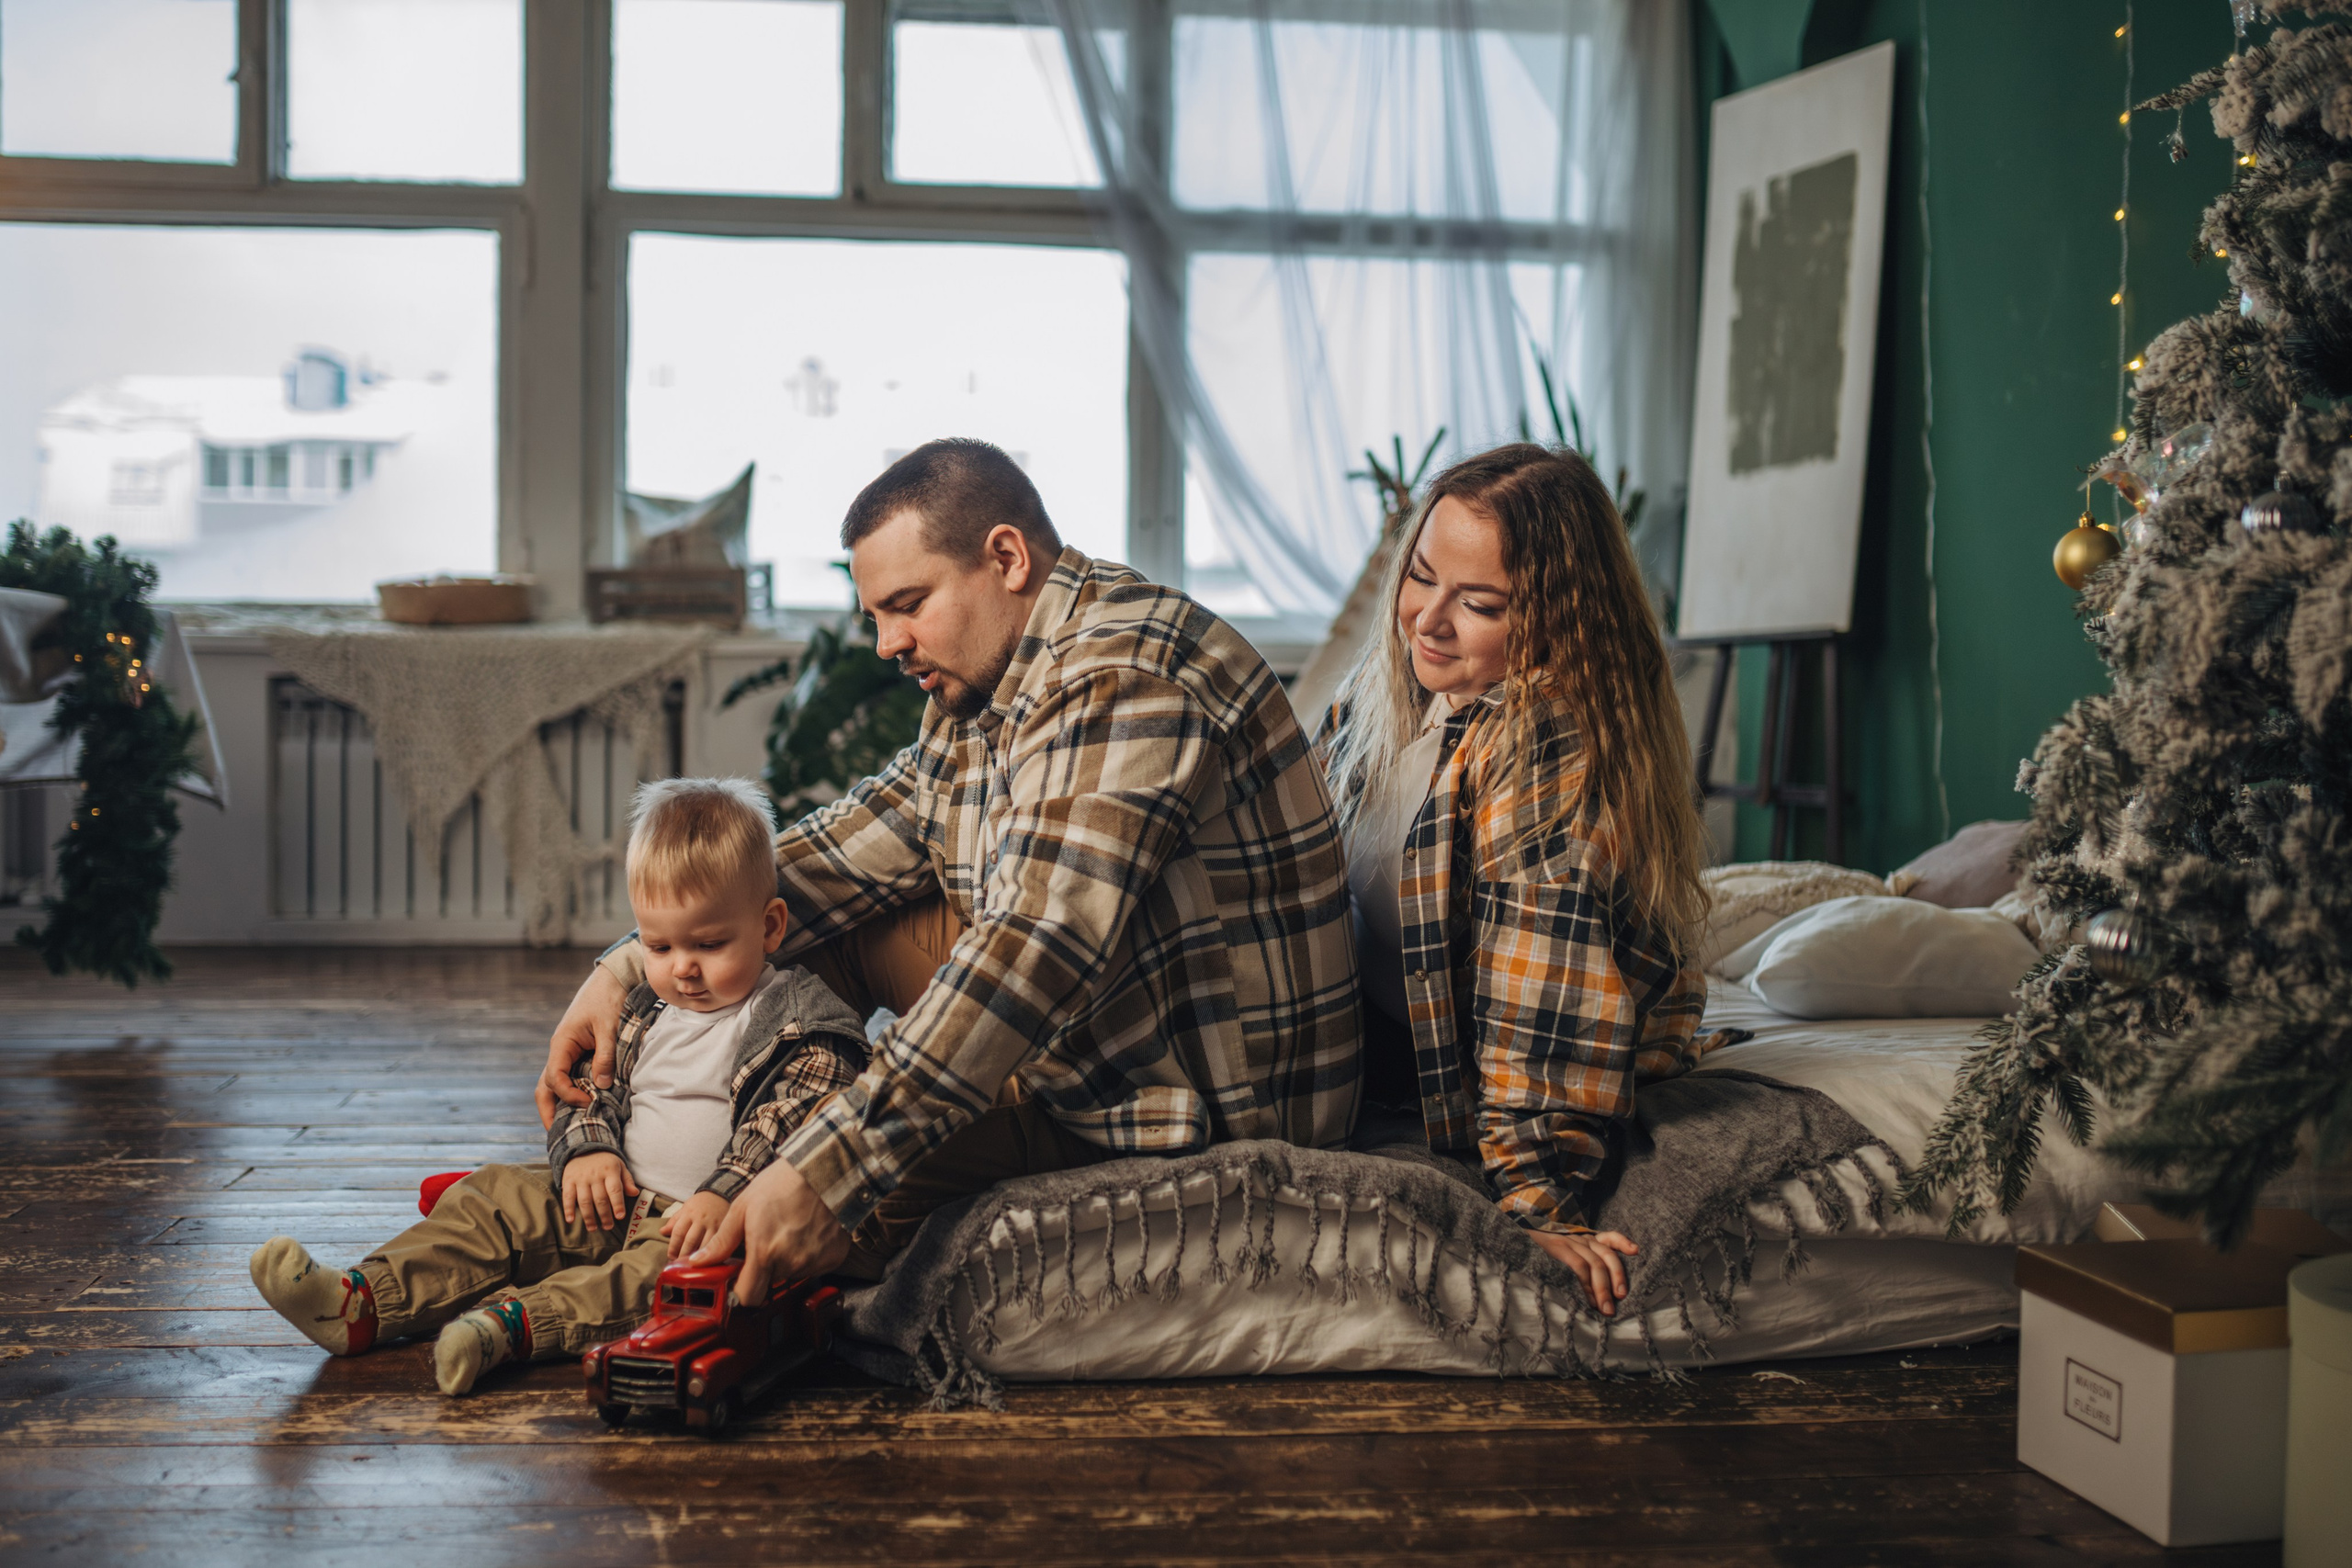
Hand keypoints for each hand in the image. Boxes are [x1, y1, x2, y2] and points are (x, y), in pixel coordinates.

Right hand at [537, 967, 628, 1128]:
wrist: (611, 980)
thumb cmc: (607, 999)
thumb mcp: (608, 1028)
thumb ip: (604, 1056)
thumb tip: (601, 1086)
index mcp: (561, 1043)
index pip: (554, 1078)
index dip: (568, 1094)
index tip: (588, 1102)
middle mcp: (559, 1050)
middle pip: (545, 1087)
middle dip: (549, 1110)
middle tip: (558, 1135)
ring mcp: (567, 1052)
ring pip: (554, 1083)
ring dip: (560, 1103)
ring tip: (569, 1127)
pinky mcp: (578, 1053)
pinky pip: (569, 1077)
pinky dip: (572, 1092)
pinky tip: (584, 1106)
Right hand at [560, 1151, 638, 1232]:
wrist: (583, 1148)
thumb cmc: (605, 1162)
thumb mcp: (620, 1166)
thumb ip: (627, 1180)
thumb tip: (635, 1193)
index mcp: (610, 1171)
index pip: (614, 1189)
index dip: (618, 1204)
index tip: (620, 1216)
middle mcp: (595, 1175)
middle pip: (600, 1198)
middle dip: (604, 1215)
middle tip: (608, 1227)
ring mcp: (580, 1178)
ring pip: (584, 1200)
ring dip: (589, 1217)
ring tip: (593, 1228)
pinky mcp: (568, 1180)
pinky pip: (567, 1196)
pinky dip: (568, 1209)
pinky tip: (571, 1220)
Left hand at [661, 1190, 732, 1260]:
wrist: (720, 1194)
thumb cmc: (700, 1203)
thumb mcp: (685, 1208)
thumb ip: (674, 1221)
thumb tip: (662, 1232)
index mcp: (689, 1213)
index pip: (678, 1232)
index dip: (673, 1247)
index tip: (671, 1256)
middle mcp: (701, 1219)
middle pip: (690, 1241)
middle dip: (683, 1254)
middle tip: (679, 1263)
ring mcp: (713, 1225)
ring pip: (704, 1245)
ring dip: (697, 1257)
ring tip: (691, 1265)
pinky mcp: (724, 1229)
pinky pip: (716, 1244)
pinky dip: (710, 1254)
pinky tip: (706, 1260)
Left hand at [690, 1159, 849, 1300]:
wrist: (824, 1170)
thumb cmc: (782, 1183)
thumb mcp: (743, 1207)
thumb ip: (722, 1240)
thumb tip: (699, 1261)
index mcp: (764, 1253)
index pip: (748, 1297)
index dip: (740, 1291)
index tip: (739, 1279)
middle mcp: (791, 1263)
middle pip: (770, 1282)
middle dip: (764, 1267)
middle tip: (767, 1239)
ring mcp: (815, 1262)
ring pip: (791, 1273)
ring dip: (786, 1259)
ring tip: (788, 1230)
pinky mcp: (833, 1258)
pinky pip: (813, 1266)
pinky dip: (808, 1254)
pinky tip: (807, 1231)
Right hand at [1528, 1228, 1637, 1316]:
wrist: (1511, 1230)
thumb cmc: (1535, 1247)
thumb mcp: (1557, 1248)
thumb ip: (1574, 1260)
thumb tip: (1590, 1290)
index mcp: (1582, 1238)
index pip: (1608, 1236)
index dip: (1623, 1242)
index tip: (1636, 1251)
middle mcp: (1579, 1238)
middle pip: (1607, 1254)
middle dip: (1618, 1277)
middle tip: (1622, 1298)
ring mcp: (1568, 1242)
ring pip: (1595, 1264)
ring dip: (1603, 1289)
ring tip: (1607, 1309)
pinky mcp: (1556, 1248)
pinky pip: (1579, 1266)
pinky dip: (1587, 1284)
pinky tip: (1589, 1300)